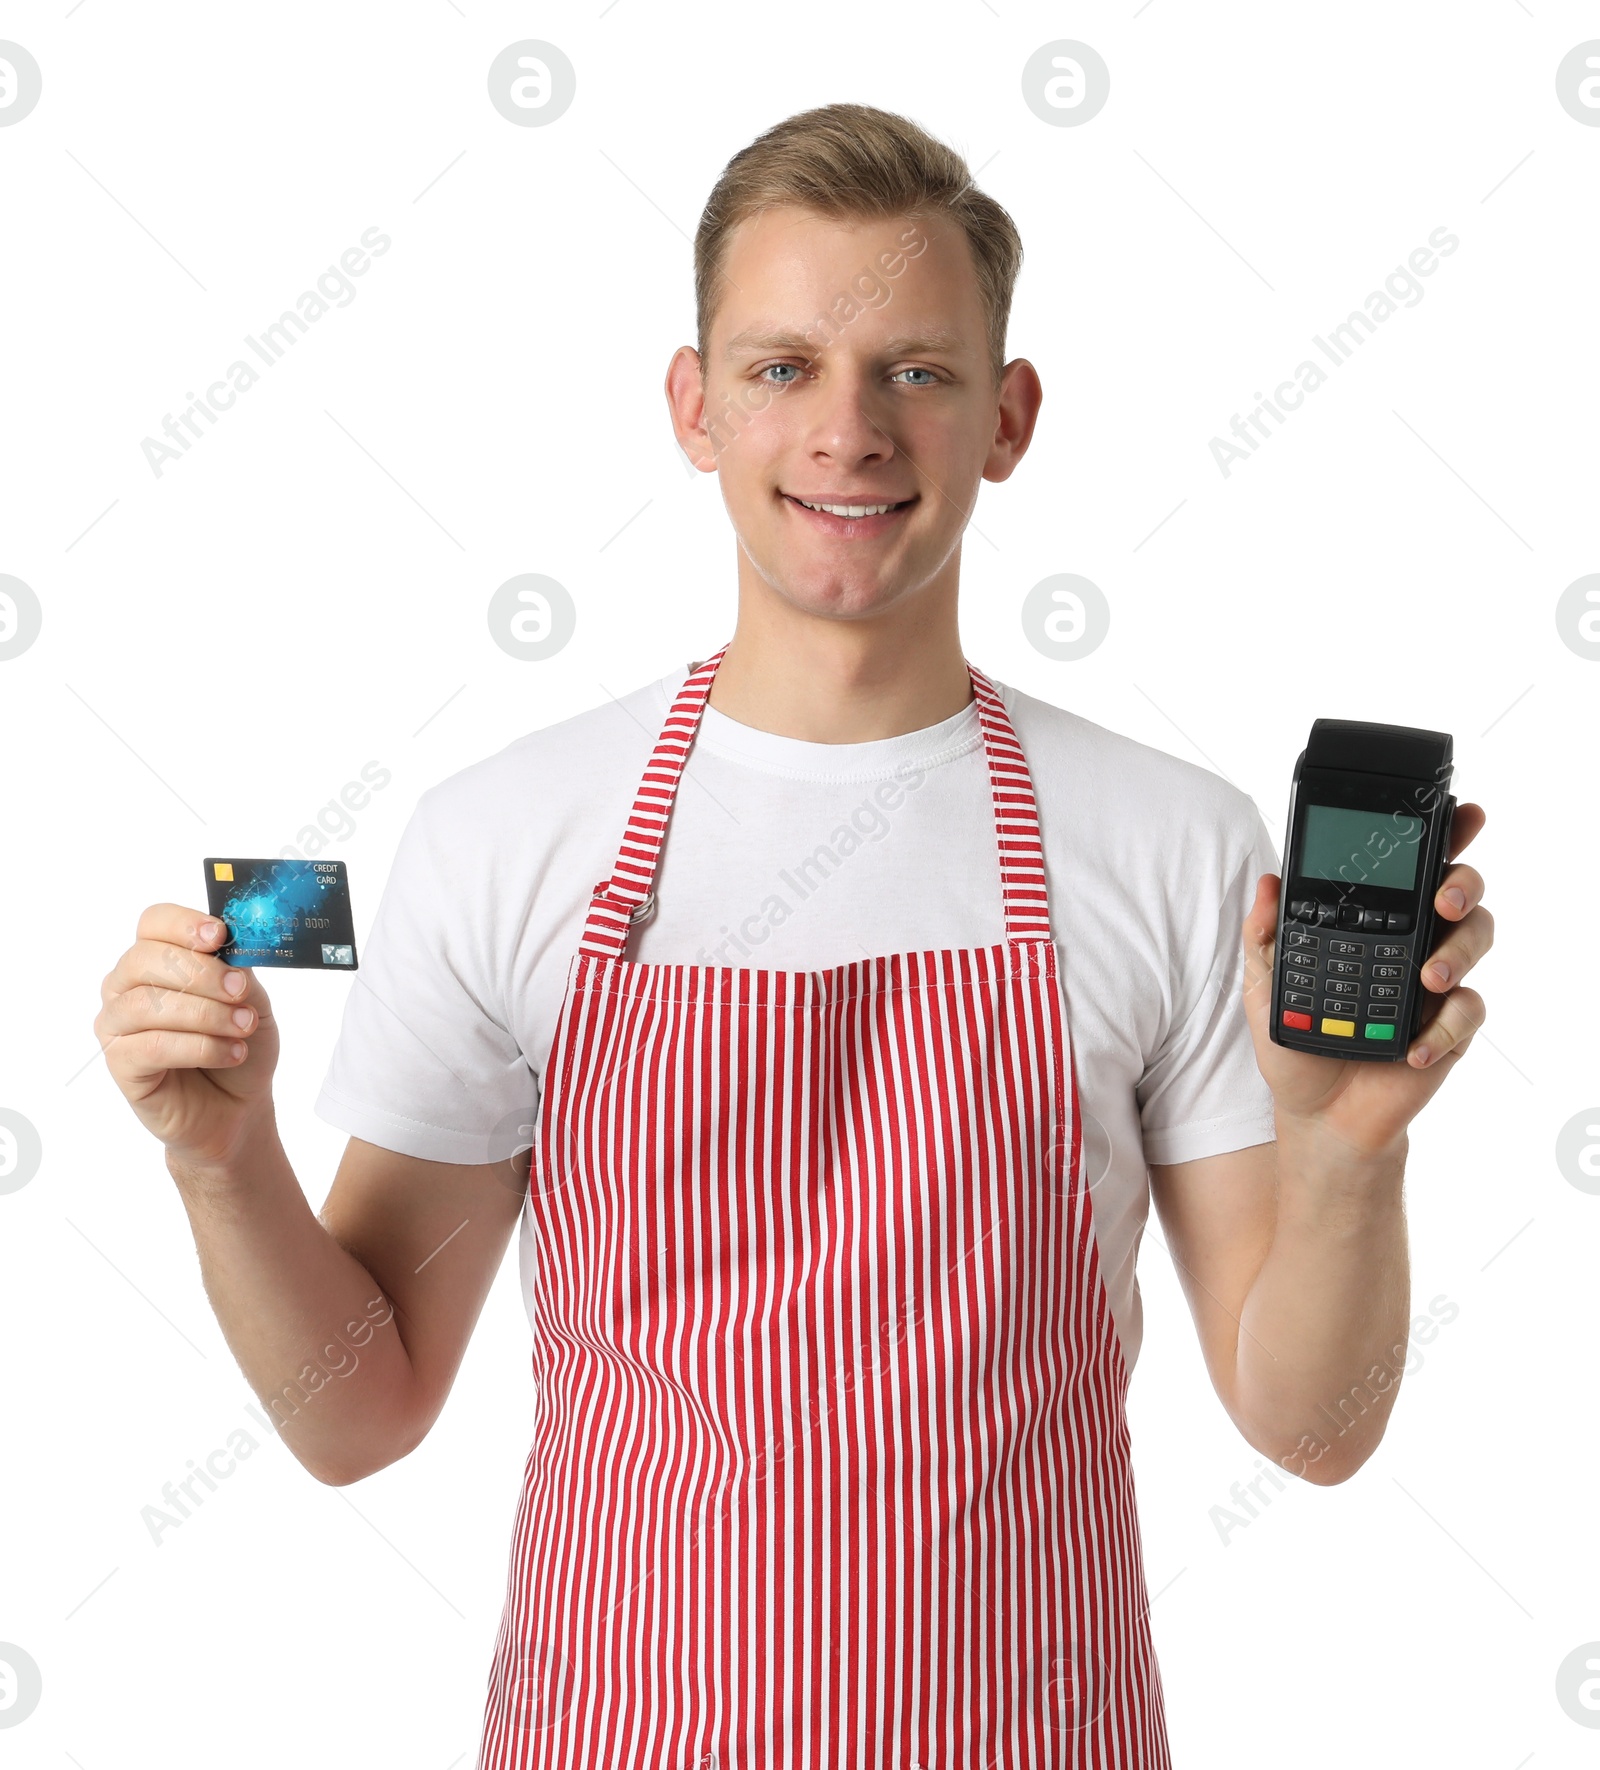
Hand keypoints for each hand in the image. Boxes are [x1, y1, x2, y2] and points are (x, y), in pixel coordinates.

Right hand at [96, 905, 279, 1169]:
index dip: (183, 924)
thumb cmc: (238, 1043)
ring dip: (205, 1015)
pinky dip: (199, 1047)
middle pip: (145, 959)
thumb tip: (230, 949)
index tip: (218, 936)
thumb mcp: (251, 999)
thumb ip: (236, 970)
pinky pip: (152, 1046)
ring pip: (146, 1004)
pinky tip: (230, 1053)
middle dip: (201, 974)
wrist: (238, 1106)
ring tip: (243, 1029)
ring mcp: (118, 1025)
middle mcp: (127, 986)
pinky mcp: (120, 1064)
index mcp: (157, 959)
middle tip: (241, 993)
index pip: (153, 923)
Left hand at [1240, 804, 1491, 1159]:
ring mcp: (1436, 983)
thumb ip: (1265, 935)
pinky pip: (1468, 1012)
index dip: (1441, 835)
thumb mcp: (1267, 986)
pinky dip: (1442, 1028)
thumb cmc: (1297, 1042)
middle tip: (1443, 898)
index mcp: (1374, 921)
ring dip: (1456, 951)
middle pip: (1459, 892)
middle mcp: (1414, 942)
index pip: (1409, 867)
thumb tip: (1266, 882)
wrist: (1317, 1114)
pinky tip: (1412, 1048)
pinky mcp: (1450, 1028)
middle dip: (1462, 883)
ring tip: (1425, 976)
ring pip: (1475, 940)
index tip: (1456, 811)